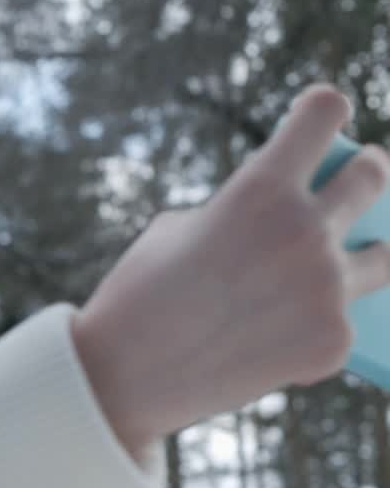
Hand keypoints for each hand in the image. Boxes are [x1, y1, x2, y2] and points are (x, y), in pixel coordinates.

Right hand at [71, 83, 389, 453]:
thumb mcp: (182, 229)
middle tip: (357, 178)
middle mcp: (306, 231)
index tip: (316, 118)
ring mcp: (327, 289)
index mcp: (260, 188)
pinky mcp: (333, 343)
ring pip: (386, 255)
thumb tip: (302, 216)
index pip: (324, 112)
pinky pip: (343, 322)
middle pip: (374, 174)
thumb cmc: (141, 293)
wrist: (123, 376)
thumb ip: (246, 212)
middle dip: (364, 171)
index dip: (320, 111)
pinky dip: (315, 329)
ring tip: (334, 266)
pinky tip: (274, 343)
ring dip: (362, 255)